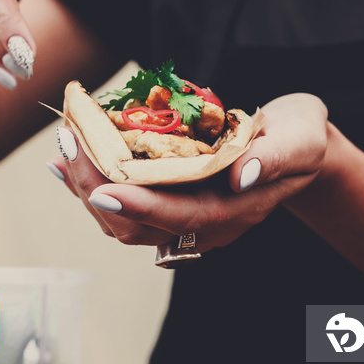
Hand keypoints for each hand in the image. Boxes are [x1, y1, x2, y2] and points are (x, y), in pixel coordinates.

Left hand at [49, 93, 328, 251]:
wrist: (295, 146)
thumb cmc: (298, 139)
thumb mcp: (299, 140)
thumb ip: (276, 158)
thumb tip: (244, 175)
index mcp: (234, 212)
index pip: (182, 217)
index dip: (140, 206)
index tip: (103, 187)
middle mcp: (204, 223)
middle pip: (140, 225)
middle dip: (98, 191)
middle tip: (70, 148)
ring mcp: (184, 216)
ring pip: (125, 220)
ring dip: (88, 188)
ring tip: (64, 151)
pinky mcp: (171, 202)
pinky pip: (125, 203)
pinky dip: (94, 184)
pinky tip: (70, 163)